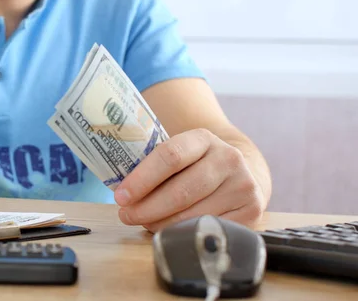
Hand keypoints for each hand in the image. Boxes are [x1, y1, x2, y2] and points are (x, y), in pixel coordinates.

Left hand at [114, 128, 265, 231]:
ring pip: (193, 215)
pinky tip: (171, 230)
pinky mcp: (252, 212)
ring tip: (145, 222)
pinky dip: (184, 234)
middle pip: (180, 191)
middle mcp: (228, 159)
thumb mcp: (181, 154)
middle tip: (126, 215)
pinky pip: (209, 229)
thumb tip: (123, 193)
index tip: (121, 196)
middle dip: (147, 208)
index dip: (142, 179)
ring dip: (161, 224)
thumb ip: (155, 166)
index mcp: (204, 138)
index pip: (170, 156)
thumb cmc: (198, 165)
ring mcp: (243, 186)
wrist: (243, 171)